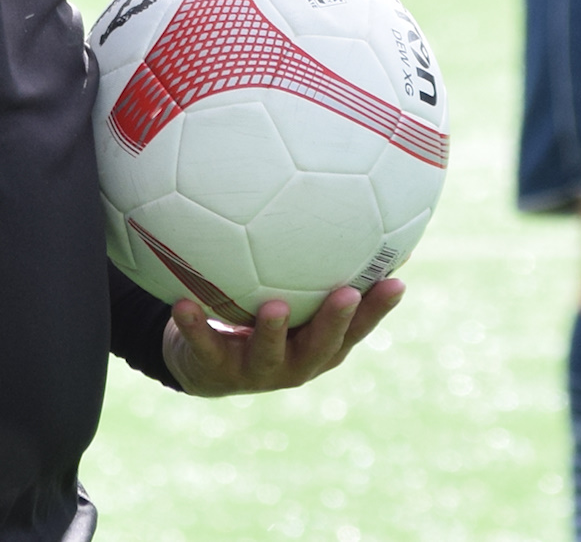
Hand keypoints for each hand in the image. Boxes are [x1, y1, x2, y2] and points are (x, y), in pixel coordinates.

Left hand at [160, 279, 404, 397]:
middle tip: (346, 294)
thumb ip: (321, 267)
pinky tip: (184, 303)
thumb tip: (367, 210)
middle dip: (334, 322)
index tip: (396, 282)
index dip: (378, 310)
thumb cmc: (264, 315)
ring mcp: (256, 370)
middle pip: (321, 348)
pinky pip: (203, 345)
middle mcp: (295, 362)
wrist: (206, 364)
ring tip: (274, 308)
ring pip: (267, 354)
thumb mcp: (295, 296)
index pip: (357, 329)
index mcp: (321, 346)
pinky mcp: (214, 370)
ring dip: (271, 332)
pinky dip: (194, 326)